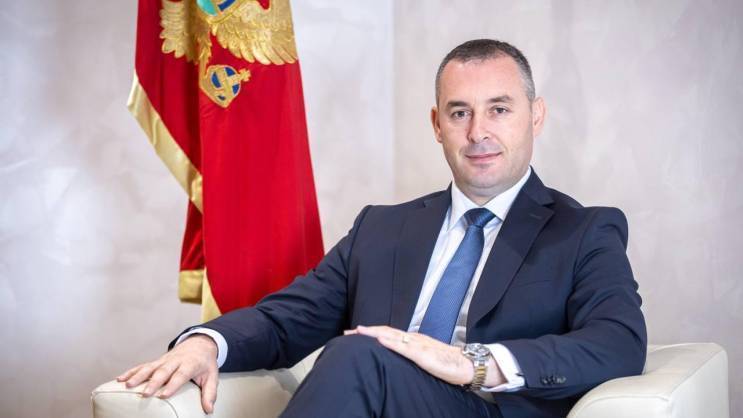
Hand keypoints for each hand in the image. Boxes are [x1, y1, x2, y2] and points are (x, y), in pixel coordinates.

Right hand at [116, 334, 218, 413]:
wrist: (200, 343)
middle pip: (163, 371)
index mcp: (190, 364)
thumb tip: (209, 410)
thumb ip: (210, 393)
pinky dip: (131, 372)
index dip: (172, 384)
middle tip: (144, 393)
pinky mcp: (157, 361)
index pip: (180, 374)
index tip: (163, 395)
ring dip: (138, 376)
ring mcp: (164, 360)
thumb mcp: (212, 376)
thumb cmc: (205, 363)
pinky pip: (142, 366)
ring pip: (150, 367)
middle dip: (153, 382)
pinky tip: (120, 379)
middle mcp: (175, 361)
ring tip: (127, 385)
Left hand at [347, 325, 505, 387]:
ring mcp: (418, 346)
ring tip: (359, 332)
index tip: (354, 334)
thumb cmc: (446, 363)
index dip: (370, 333)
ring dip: (374, 333)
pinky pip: (406, 348)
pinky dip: (392, 343)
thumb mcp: (423, 358)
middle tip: (347, 332)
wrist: (466, 365)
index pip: (388, 334)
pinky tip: (381, 340)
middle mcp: (413, 339)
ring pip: (393, 336)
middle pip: (386, 332)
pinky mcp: (424, 355)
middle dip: (366, 332)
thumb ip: (410, 354)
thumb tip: (394, 356)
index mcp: (412, 340)